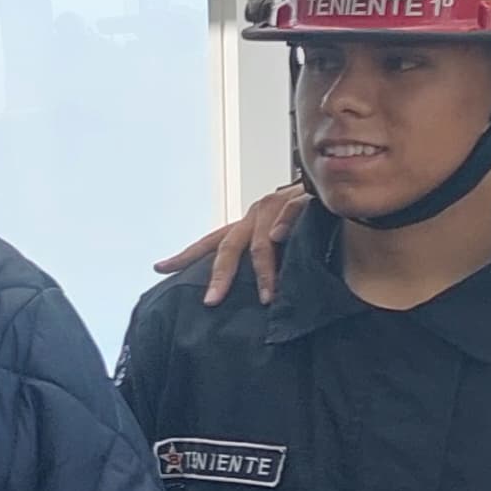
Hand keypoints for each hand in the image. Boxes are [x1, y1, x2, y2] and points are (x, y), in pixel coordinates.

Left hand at [158, 183, 304, 303]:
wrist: (331, 190)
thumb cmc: (303, 221)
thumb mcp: (277, 240)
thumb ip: (260, 259)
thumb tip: (245, 291)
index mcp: (245, 225)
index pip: (210, 243)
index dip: (185, 256)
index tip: (159, 268)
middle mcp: (255, 214)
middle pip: (230, 246)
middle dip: (220, 276)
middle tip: (212, 301)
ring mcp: (277, 206)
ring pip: (262, 241)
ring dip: (264, 270)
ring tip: (267, 296)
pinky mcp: (302, 201)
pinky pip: (291, 213)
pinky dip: (285, 225)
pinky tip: (280, 239)